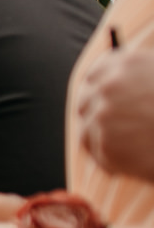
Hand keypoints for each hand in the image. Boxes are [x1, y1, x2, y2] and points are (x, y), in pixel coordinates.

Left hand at [76, 36, 153, 180]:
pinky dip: (112, 162)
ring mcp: (103, 117)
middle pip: (84, 103)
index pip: (94, 75)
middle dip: (96, 116)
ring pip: (87, 131)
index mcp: (126, 63)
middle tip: (110, 130)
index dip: (98, 90)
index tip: (101, 101)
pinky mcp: (105, 146)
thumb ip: (141, 80)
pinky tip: (131, 164)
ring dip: (102, 140)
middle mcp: (109, 87)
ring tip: (126, 150)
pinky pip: (98, 155)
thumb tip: (125, 93)